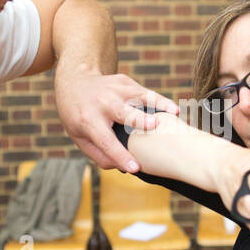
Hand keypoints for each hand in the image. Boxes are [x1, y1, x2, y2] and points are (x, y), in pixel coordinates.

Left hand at [53, 68, 177, 169]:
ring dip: (157, 104)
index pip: (106, 141)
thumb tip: (121, 167)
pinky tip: (171, 108)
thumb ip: (98, 154)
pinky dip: (158, 100)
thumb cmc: (78, 116)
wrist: (75, 82)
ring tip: (174, 112)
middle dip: (139, 118)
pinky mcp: (125, 81)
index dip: (120, 155)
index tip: (135, 168)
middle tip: (154, 125)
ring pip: (140, 97)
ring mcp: (114, 89)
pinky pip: (145, 92)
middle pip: (123, 112)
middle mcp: (102, 103)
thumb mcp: (78, 137)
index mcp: (88, 120)